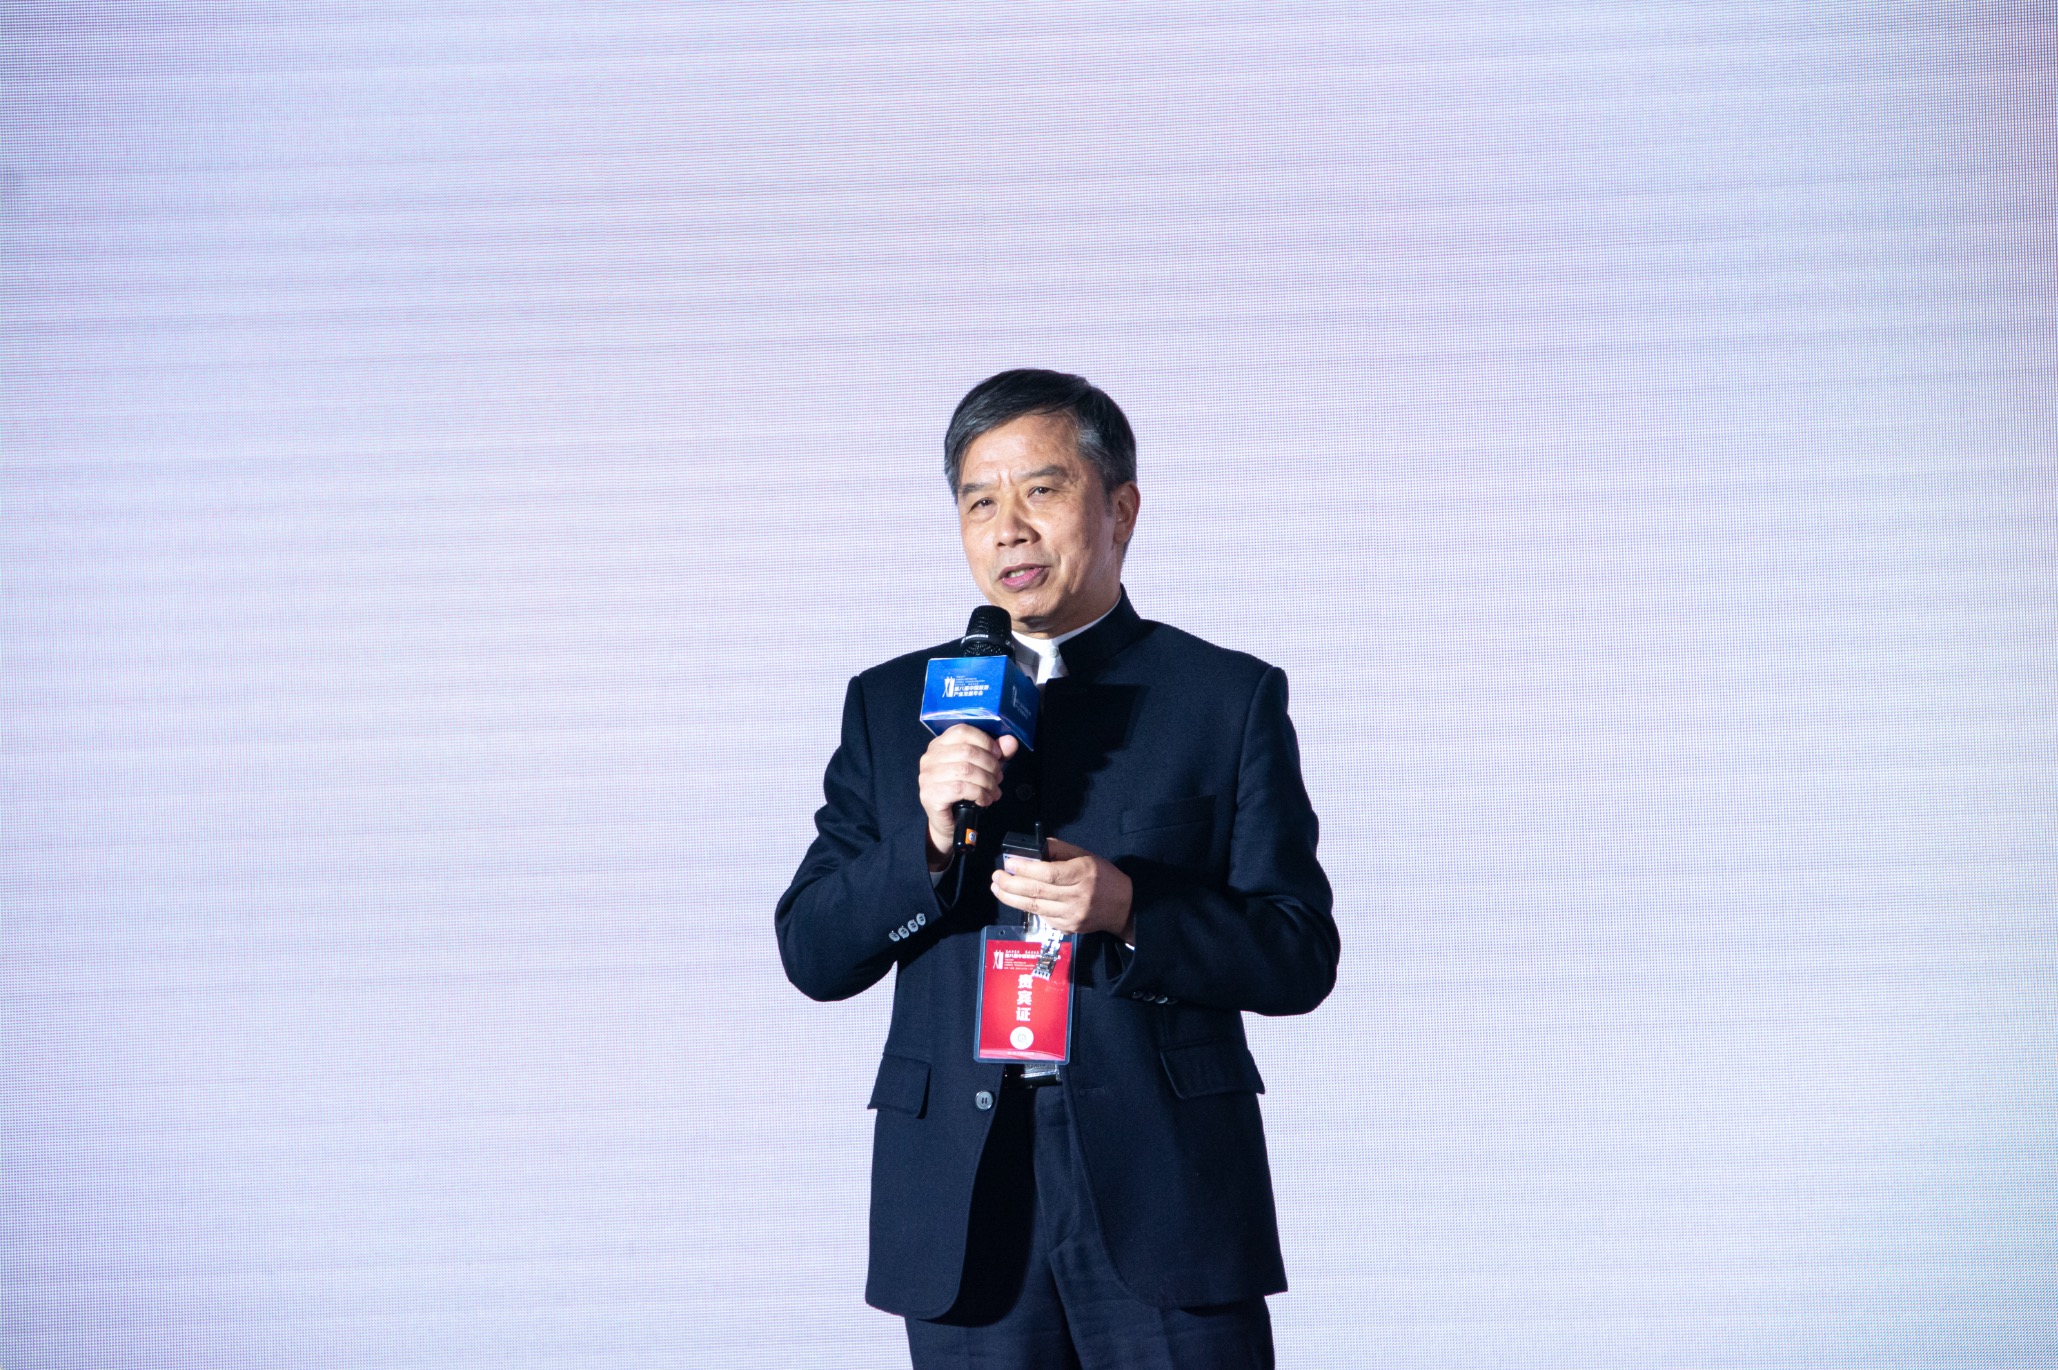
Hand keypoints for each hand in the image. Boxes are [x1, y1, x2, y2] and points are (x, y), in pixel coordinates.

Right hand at [917, 725, 1020, 868]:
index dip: (985, 741)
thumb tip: (1010, 741)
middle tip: (998, 778)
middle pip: (967, 751)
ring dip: (987, 782)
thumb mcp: (983, 769)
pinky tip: (984, 800)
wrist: (950, 823)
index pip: (962, 731)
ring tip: (994, 791)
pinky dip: (979, 794)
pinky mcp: (930, 794)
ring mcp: (927, 776)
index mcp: (940, 745)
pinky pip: (961, 788)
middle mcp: (930, 757)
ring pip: (966, 770)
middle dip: (990, 765)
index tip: (998, 756)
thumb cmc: (964, 792)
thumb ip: (996, 754)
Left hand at [990, 838, 1134, 942]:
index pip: (1048, 873)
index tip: (1009, 864)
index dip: (1025, 869)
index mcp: (1083, 874)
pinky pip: (1043, 917)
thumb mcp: (1086, 856)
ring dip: (1011, 898)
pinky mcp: (1068, 928)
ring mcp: (1072, 915)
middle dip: (1011, 885)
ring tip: (998, 888)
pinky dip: (1028, 908)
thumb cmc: (1103, 877)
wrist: (1124, 907)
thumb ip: (1059, 850)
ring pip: (1035, 908)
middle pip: (1037, 892)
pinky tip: (1019, 899)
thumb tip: (1033, 848)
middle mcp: (1077, 896)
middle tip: (996, 877)